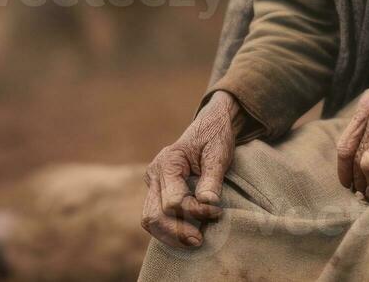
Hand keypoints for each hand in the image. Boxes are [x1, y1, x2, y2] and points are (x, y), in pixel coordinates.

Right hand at [142, 90, 242, 247]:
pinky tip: (186, 235)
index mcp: (168, 161)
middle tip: (200, 240)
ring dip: (170, 236)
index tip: (218, 212)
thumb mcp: (219, 153)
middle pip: (154, 215)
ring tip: (194, 241)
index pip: (174, 200)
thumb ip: (212, 178)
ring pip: (149, 220)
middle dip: (176, 232)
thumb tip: (208, 203)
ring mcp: (153, 183)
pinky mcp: (156, 191)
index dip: (195, 211)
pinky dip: (168, 230)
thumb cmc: (215, 138)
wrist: (209, 127)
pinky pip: (155, 216)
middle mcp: (154, 173)